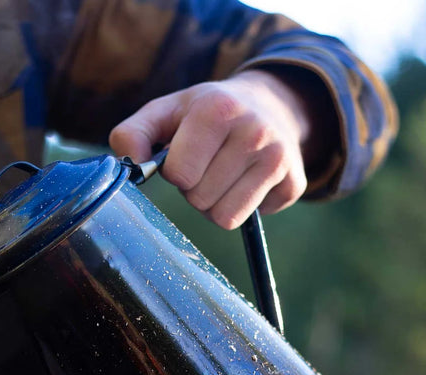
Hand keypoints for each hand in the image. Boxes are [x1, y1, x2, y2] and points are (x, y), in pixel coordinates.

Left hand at [110, 69, 313, 228]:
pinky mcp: (293, 184)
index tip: (185, 154)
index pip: (180, 174)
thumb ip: (131, 135)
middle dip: (195, 188)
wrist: (271, 103)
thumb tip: (131, 167)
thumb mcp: (164, 112)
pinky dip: (241, 206)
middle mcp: (254, 131)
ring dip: (214, 203)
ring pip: (223, 217)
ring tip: (222, 173)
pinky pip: (248, 219)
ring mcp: (278, 159)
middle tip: (207, 163)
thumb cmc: (205, 113)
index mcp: (217, 109)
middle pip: (200, 199)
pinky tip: (246, 179)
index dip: (176, 171)